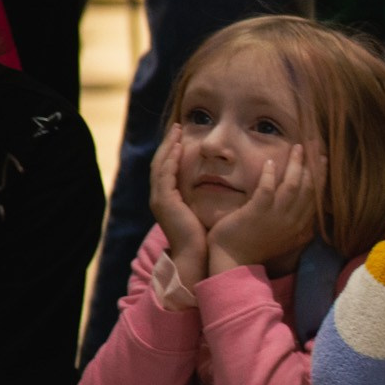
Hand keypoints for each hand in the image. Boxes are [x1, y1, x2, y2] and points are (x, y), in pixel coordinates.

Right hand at [150, 124, 207, 288]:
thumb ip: (206, 198)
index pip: (168, 168)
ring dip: (167, 147)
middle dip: (167, 144)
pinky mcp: (165, 202)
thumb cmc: (205, 239)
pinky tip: (178, 148)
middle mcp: (160, 197)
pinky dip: (170, 160)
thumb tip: (224, 186)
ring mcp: (160, 199)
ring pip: (160, 165)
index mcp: (169, 199)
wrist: (197, 258)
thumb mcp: (204, 212)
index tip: (182, 136)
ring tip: (176, 131)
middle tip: (176, 127)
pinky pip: (165, 175)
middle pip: (160, 163)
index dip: (173, 151)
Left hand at [207, 145, 320, 273]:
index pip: (317, 197)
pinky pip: (268, 190)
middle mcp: (294, 221)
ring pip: (293, 186)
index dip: (322, 176)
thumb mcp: (286, 240)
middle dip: (315, 165)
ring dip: (296, 165)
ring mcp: (277, 217)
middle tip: (316, 145)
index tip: (323, 159)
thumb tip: (313, 221)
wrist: (234, 261)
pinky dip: (271, 176)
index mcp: (302, 227)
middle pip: (310, 188)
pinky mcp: (257, 213)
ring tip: (297, 147)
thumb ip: (299, 227)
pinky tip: (271, 163)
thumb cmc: (256, 248)